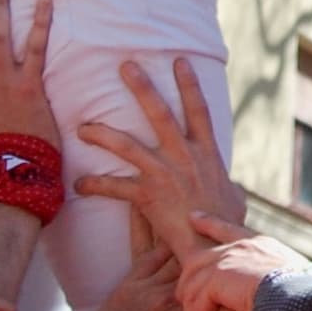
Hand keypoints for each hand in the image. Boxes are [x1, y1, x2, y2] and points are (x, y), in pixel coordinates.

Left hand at [78, 58, 247, 257]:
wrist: (215, 249)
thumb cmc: (227, 228)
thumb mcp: (234, 200)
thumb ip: (228, 187)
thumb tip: (232, 187)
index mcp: (207, 154)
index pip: (199, 111)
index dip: (189, 84)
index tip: (179, 61)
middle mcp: (185, 157)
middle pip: (160, 114)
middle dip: (142, 88)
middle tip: (125, 65)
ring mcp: (165, 174)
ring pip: (128, 145)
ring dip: (103, 134)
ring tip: (83, 126)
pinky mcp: (148, 195)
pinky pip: (115, 187)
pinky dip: (95, 185)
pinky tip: (78, 185)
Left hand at [177, 224, 308, 310]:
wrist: (304, 299)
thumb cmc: (310, 296)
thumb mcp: (297, 279)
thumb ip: (283, 280)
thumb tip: (292, 295)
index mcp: (260, 244)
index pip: (228, 229)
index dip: (209, 223)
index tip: (193, 219)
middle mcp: (240, 248)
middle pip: (199, 260)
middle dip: (188, 281)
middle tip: (184, 302)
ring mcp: (226, 261)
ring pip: (193, 286)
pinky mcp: (216, 281)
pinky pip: (196, 306)